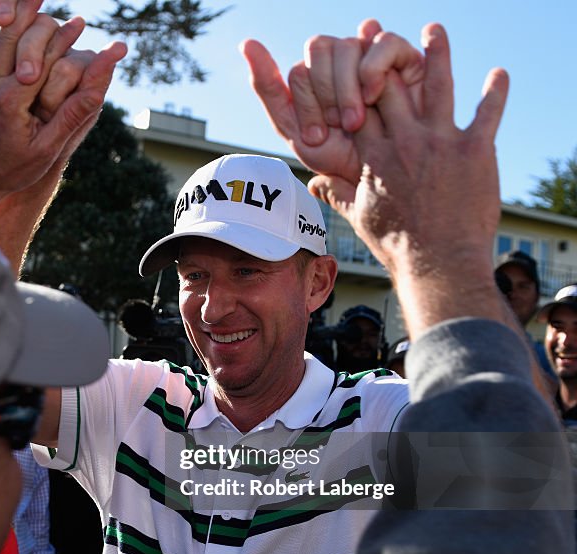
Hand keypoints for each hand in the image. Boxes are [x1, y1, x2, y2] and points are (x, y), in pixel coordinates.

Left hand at [0, 1, 124, 217]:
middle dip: (36, 15)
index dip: (62, 39)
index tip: (80, 25)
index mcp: (10, 102)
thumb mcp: (50, 148)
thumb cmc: (15, 169)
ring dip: (16, 14)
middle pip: (13, 35)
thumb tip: (100, 85)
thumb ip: (76, 111)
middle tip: (55, 5)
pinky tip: (9, 18)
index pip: (40, 58)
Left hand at [243, 19, 423, 185]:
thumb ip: (270, 89)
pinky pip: (384, 42)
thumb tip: (246, 42)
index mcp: (315, 77)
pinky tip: (375, 96)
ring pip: (346, 45)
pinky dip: (374, 68)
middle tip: (338, 128)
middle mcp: (340, 61)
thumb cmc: (340, 157)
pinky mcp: (403, 56)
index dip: (305, 104)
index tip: (316, 137)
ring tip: (356, 122)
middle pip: (318, 48)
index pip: (298, 70)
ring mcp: (370, 55)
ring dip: (346, 88)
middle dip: (324, 94)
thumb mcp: (297, 130)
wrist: (383, 181)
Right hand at [312, 24, 508, 332]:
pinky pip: (487, 113)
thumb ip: (338, 194)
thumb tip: (316, 186)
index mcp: (374, 156)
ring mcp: (441, 143)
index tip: (349, 57)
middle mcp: (405, 141)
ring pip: (438, 86)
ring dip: (438, 54)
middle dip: (386, 55)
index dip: (352, 78)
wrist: (437, 262)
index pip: (358, 106)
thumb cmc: (396, 244)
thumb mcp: (358, 217)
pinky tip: (498, 74)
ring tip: (434, 30)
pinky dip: (494, 92)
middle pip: (391, 85)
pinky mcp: (475, 151)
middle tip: (384, 32)